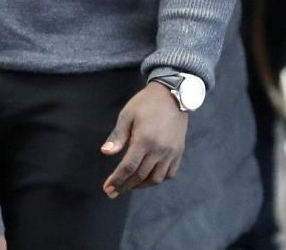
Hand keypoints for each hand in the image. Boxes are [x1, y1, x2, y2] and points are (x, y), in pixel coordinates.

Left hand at [101, 81, 187, 197]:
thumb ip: (118, 135)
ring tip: (130, 185)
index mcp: (144, 139)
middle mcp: (159, 149)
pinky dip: (159, 179)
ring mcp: (171, 152)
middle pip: (140, 176)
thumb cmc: (146, 103)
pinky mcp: (179, 151)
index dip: (116, 180)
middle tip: (113, 192)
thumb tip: (106, 153)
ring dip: (141, 185)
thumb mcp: (128, 114)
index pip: (128, 167)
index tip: (107, 188)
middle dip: (125, 186)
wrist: (173, 93)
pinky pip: (170, 173)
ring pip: (156, 178)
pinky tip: (149, 178)